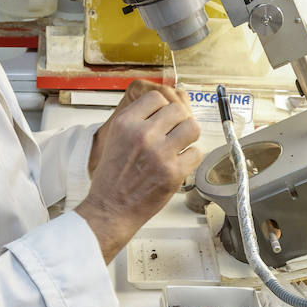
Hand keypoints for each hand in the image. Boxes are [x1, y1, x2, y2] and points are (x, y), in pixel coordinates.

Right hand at [77, 81, 202, 261]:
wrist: (110, 208)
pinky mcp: (174, 172)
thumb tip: (163, 105)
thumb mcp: (115, 138)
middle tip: (175, 132)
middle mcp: (142, 134)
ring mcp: (159, 153)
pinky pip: (196, 153)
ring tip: (181, 145)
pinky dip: (191, 158)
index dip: (162, 107)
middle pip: (177, 110)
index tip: (163, 118)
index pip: (156, 97)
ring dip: (189, 136)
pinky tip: (180, 162)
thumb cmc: (112, 178)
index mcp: (126, 123)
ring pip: (192, 127)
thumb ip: (137, 120)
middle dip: (178, 120)